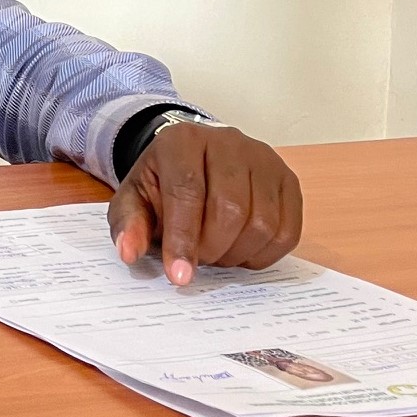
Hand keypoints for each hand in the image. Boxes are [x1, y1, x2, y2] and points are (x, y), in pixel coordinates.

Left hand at [107, 121, 301, 284]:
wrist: (192, 163)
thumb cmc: (162, 185)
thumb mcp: (134, 200)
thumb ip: (128, 225)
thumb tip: (128, 252)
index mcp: (182, 141)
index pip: (187, 190)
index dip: (182, 238)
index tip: (179, 275)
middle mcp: (228, 142)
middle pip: (230, 209)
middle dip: (211, 248)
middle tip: (198, 259)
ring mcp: (264, 160)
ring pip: (262, 222)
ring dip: (237, 253)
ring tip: (216, 252)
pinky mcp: (288, 181)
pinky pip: (287, 231)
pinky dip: (264, 254)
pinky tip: (241, 251)